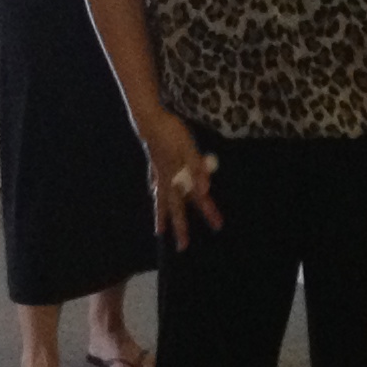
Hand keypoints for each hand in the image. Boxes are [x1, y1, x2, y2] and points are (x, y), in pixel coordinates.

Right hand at [137, 107, 222, 249]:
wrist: (149, 120)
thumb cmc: (171, 132)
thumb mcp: (188, 149)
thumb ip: (197, 169)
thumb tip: (204, 191)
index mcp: (177, 177)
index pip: (196, 198)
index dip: (208, 211)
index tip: (217, 226)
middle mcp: (166, 180)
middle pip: (175, 207)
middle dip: (180, 227)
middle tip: (182, 247)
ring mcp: (158, 174)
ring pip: (161, 200)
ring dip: (163, 216)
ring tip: (160, 230)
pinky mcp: (155, 166)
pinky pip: (156, 188)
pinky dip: (157, 197)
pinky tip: (155, 196)